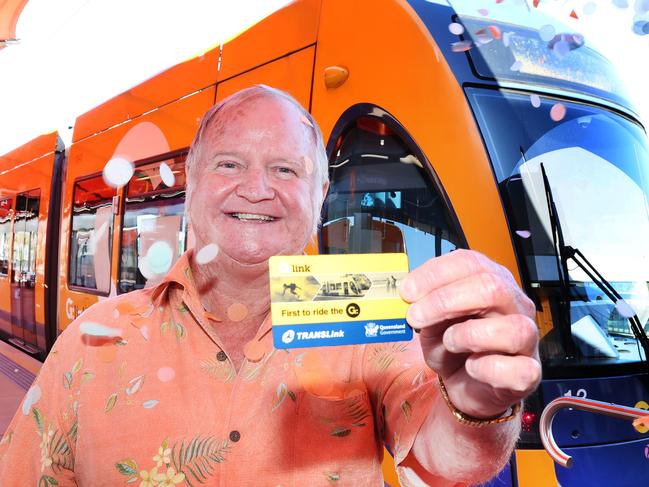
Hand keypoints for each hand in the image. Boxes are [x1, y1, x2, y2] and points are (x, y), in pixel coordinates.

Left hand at [399, 249, 540, 418]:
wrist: (465, 388)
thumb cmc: (452, 349)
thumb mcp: (430, 322)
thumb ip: (425, 307)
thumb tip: (412, 295)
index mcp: (492, 282)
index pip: (470, 263)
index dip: (435, 274)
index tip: (407, 291)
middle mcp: (515, 306)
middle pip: (491, 288)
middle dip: (444, 300)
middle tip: (415, 316)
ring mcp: (528, 340)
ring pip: (513, 328)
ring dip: (468, 335)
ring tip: (449, 342)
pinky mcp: (529, 374)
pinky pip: (518, 370)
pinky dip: (487, 369)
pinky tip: (471, 367)